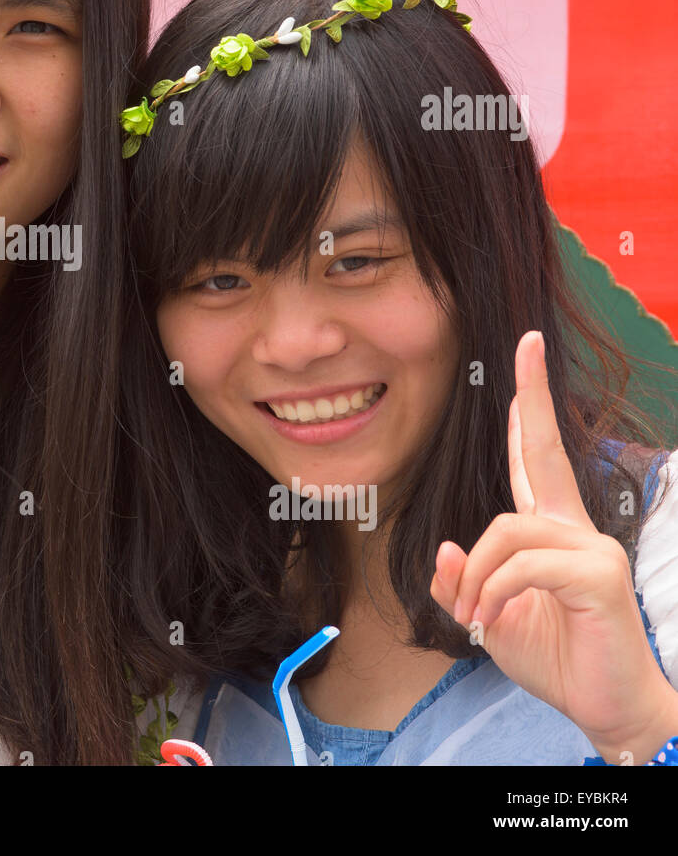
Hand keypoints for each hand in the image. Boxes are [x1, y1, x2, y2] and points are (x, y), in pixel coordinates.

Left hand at [429, 330, 677, 762]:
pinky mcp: (600, 576)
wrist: (604, 708)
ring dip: (476, 577)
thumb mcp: (488, 619)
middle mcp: (575, 528)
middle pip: (546, 454)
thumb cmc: (553, 658)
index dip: (530, 409)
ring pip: (506, 531)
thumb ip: (460, 585)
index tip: (526, 352)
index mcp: (550, 531)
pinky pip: (525, 565)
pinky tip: (489, 620)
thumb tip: (447, 548)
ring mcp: (593, 548)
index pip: (536, 458)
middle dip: (535, 396)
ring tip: (474, 617)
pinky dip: (494, 591)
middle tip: (527, 343)